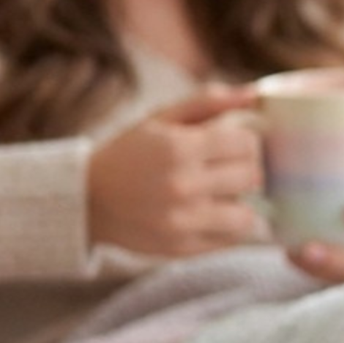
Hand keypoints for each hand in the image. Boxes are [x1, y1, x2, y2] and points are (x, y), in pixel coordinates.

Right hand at [86, 84, 264, 256]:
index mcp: (178, 148)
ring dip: (241, 204)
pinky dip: (228, 227)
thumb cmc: (130, 153)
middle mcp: (182, 186)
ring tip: (222, 195)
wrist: (88, 200)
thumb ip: (208, 102)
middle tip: (229, 168)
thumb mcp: (160, 119)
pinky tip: (211, 215)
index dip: (246, 141)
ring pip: (247, 216)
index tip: (233, 144)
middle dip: (245, 170)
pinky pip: (230, 240)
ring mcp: (183, 222)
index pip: (247, 143)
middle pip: (252, 177)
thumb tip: (255, 94)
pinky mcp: (182, 248)